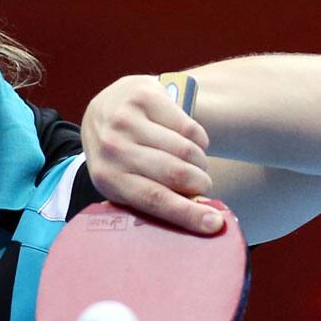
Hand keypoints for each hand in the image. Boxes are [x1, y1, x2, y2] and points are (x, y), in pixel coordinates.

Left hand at [81, 75, 222, 233]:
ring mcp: (125, 119)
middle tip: (203, 185)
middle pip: (175, 174)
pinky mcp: (142, 96)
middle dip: (200, 184)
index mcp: (106, 177)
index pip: (153, 198)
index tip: (215, 223)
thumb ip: (150, 200)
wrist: (105, 106)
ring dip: (200, 162)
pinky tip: (190, 142)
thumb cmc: (121, 155)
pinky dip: (198, 140)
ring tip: (195, 164)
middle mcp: (112, 147)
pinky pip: (188, 127)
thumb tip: (198, 220)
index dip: (188, 214)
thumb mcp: (123, 180)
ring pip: (185, 150)